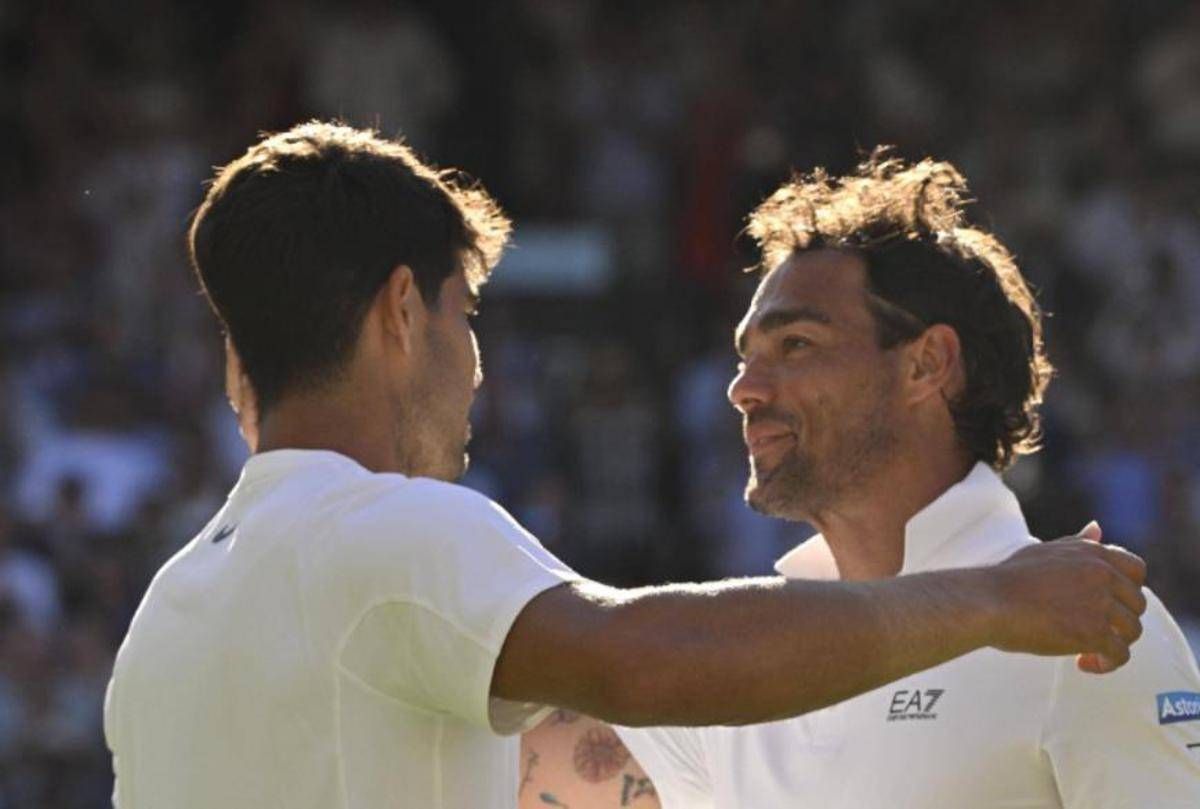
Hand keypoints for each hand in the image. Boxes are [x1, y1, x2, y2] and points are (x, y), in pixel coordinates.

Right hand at [987, 522, 1146, 672]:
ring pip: (1132, 630)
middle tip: (1092, 631)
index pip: (1136, 569)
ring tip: (1087, 651)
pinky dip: (1106, 663)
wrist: (987, 602)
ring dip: (1113, 643)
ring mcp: (1100, 602)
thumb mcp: (1045, 551)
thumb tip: (1097, 528)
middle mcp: (1102, 574)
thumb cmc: (1008, 579)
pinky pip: (1119, 654)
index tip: (1106, 604)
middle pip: (1137, 603)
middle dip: (1119, 620)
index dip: (1126, 590)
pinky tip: (1084, 664)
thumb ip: (1077, 543)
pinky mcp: (1094, 631)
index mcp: (1092, 553)